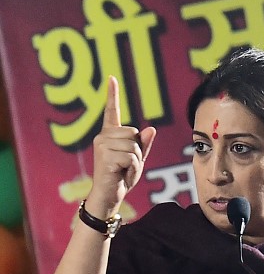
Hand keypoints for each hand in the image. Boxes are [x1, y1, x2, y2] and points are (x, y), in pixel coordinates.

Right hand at [85, 76, 156, 218]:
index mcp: (110, 135)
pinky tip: (122, 174)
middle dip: (138, 151)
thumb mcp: (137, 159)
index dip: (112, 95)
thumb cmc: (121, 177)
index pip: (112, 112)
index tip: (111, 78)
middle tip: (127, 164)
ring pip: (134, 146)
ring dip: (136, 161)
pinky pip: (131, 157)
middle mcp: (103, 137)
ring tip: (124, 169)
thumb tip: (151, 128)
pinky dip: (133, 168)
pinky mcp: (105, 157)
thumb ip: (144, 145)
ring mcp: (102, 146)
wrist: (109, 196)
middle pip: (134, 134)